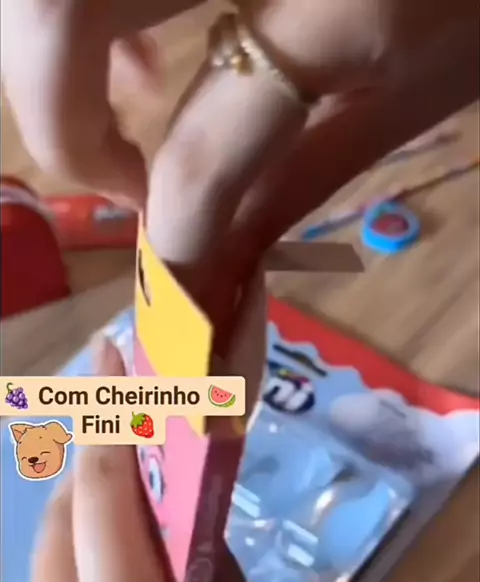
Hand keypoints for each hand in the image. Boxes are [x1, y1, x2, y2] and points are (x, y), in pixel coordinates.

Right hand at [2, 0, 477, 305]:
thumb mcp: (412, 97)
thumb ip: (300, 179)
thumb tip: (217, 261)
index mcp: (329, 5)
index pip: (201, 147)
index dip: (174, 233)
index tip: (174, 285)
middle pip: (60, 17)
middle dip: (63, 122)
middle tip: (112, 180)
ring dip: (60, 54)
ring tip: (126, 110)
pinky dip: (97, 10)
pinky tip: (144, 49)